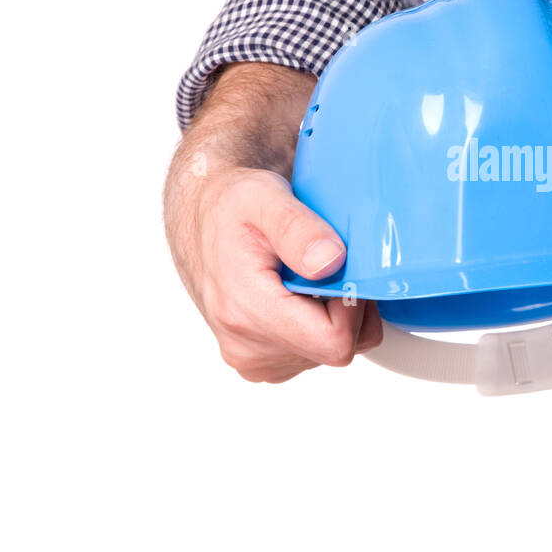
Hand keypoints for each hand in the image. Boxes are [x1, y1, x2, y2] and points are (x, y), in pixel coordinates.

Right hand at [164, 64, 381, 381]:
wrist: (201, 204)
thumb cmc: (230, 199)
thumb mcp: (264, 196)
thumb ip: (298, 228)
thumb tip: (326, 260)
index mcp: (246, 310)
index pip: (332, 344)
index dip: (350, 305)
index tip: (339, 266)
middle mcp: (246, 343)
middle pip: (335, 347)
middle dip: (340, 305)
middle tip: (321, 258)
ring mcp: (251, 354)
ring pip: (326, 350)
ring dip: (328, 310)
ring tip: (306, 266)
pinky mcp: (257, 355)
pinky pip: (310, 349)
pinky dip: (314, 318)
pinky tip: (299, 284)